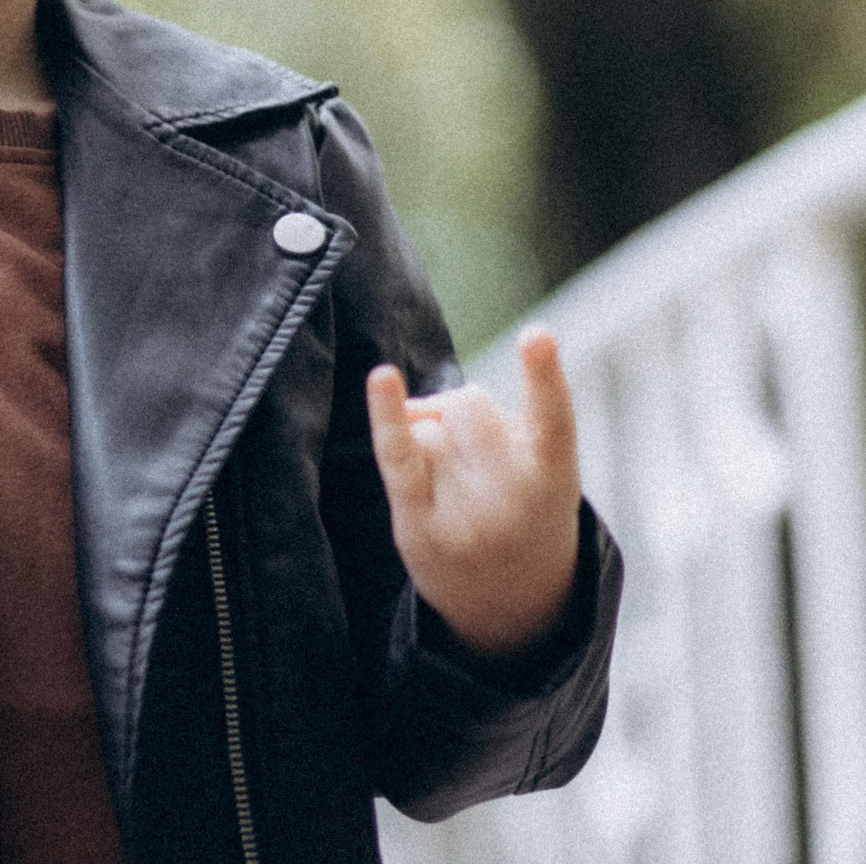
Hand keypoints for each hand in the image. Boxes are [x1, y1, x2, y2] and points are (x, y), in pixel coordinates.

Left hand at [367, 326, 582, 661]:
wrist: (511, 606)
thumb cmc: (523, 508)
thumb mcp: (537, 469)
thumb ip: (489, 424)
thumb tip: (410, 403)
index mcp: (556, 478)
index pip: (552, 418)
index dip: (545, 375)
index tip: (538, 332)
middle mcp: (512, 499)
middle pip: (467, 403)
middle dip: (463, 411)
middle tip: (479, 456)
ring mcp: (464, 516)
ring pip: (428, 425)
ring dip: (434, 437)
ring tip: (460, 488)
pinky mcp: (418, 526)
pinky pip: (397, 456)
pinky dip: (387, 415)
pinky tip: (383, 378)